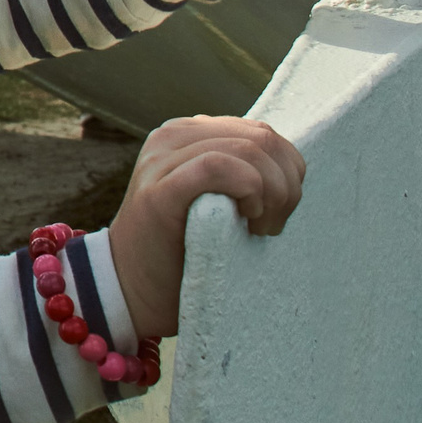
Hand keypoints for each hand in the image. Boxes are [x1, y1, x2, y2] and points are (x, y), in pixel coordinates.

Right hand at [106, 116, 305, 336]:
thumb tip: (289, 164)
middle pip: (262, 139)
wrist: (132, 289)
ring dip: (272, 193)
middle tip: (272, 226)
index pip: (262, 133)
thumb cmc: (185, 249)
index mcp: (188, 134)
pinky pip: (217, 167)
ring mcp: (161, 160)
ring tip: (260, 228)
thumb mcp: (217, 197)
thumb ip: (241, 170)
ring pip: (248, 149)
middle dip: (286, 185)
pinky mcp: (159, 190)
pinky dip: (247, 191)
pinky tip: (245, 220)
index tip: (279, 212)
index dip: (288, 171)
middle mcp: (172, 136)